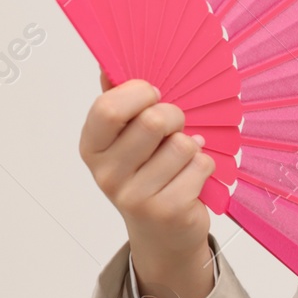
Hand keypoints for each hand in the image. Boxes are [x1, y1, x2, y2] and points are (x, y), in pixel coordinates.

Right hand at [81, 68, 215, 297]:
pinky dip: (205, 167)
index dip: (139, 92)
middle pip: (155, 120)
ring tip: (181, 160)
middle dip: (175, 117)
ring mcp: (135, 196)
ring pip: (183, 144)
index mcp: (92, 148)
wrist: (162, 234)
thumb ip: (119, 101)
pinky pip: (201, 165)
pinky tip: (191, 178)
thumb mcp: (125, 139)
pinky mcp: (167, 210)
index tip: (152, 94)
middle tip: (175, 129)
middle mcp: (106, 174)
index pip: (109, 107)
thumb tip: (110, 63)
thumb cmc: (147, 174)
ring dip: (191, 146)